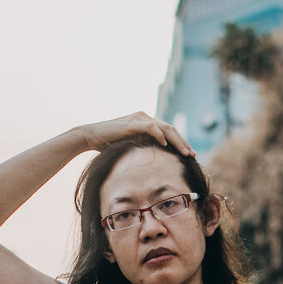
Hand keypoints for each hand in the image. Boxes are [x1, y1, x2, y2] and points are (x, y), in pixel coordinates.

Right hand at [79, 112, 194, 156]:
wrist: (90, 136)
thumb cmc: (106, 145)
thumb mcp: (129, 148)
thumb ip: (141, 150)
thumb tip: (152, 165)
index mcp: (145, 123)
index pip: (168, 131)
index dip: (179, 143)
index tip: (188, 156)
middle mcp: (144, 118)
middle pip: (170, 128)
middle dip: (183, 143)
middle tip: (193, 155)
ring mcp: (138, 119)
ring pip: (164, 128)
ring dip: (177, 141)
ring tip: (185, 153)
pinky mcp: (132, 123)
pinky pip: (151, 127)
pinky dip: (160, 135)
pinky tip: (166, 145)